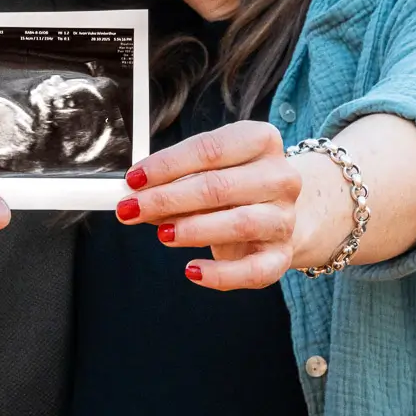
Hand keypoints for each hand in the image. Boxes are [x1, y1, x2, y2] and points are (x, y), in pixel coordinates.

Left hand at [118, 120, 301, 289]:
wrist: (279, 213)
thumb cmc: (234, 185)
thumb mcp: (208, 170)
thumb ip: (174, 180)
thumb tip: (134, 194)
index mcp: (262, 141)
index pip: (211, 149)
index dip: (168, 164)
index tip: (134, 179)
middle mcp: (280, 177)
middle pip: (220, 186)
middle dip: (168, 199)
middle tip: (131, 208)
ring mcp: (284, 217)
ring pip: (239, 224)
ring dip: (193, 230)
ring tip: (162, 234)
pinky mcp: (281, 255)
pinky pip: (254, 271)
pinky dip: (220, 275)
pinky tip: (192, 270)